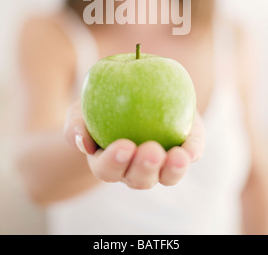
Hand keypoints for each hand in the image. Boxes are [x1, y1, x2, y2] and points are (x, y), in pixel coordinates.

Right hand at [64, 99, 204, 188]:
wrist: (135, 88)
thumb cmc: (101, 103)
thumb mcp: (81, 109)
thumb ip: (75, 124)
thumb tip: (81, 143)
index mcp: (108, 164)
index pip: (107, 170)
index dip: (114, 162)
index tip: (123, 146)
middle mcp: (135, 170)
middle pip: (139, 180)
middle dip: (145, 168)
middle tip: (151, 151)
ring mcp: (161, 163)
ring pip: (167, 176)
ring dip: (173, 170)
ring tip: (178, 156)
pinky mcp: (182, 149)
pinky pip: (189, 155)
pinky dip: (192, 153)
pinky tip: (192, 148)